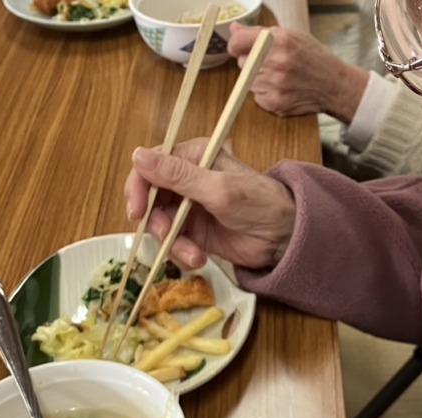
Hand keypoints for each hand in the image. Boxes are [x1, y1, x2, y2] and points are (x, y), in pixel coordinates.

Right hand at [123, 141, 295, 269]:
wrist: (284, 238)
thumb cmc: (260, 204)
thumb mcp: (218, 188)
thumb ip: (178, 175)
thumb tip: (138, 155)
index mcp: (192, 158)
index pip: (149, 166)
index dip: (137, 188)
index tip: (137, 212)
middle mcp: (186, 180)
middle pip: (149, 200)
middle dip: (157, 223)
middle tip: (169, 237)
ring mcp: (188, 208)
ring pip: (158, 226)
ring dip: (172, 244)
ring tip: (194, 254)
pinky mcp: (193, 232)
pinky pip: (172, 243)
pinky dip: (181, 254)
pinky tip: (199, 258)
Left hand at [227, 23, 369, 123]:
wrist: (334, 85)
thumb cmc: (313, 58)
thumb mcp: (290, 35)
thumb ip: (259, 32)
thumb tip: (233, 29)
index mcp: (278, 41)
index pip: (237, 43)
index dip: (237, 45)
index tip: (241, 47)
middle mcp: (276, 63)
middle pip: (243, 63)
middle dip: (253, 62)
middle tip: (274, 63)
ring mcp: (275, 85)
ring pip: (248, 82)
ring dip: (259, 79)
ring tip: (281, 76)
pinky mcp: (275, 103)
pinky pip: (257, 98)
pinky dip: (266, 94)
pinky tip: (283, 89)